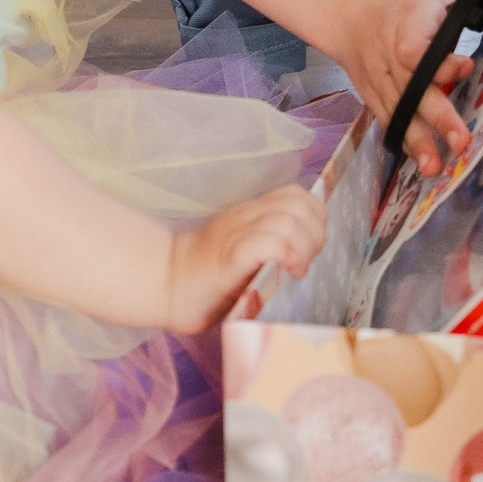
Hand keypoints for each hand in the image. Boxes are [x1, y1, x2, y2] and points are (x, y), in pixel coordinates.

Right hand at [166, 186, 325, 331]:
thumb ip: (271, 246)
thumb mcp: (245, 253)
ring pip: (288, 220)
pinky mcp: (230, 256)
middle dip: (315, 233)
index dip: (315, 218)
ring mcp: (237, 233)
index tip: (312, 248)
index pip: (297, 195)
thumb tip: (306, 259)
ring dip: (305, 246)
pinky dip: (287, 252)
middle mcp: (247, 216)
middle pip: (299, 204)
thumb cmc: (207, 277)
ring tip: (298, 270)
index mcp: (252, 213)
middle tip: (306, 261)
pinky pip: (267, 242)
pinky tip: (289, 270)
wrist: (166, 285)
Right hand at [334, 0, 482, 174]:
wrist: (353, 14)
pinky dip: (405, 144)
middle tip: (462, 140)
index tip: (465, 65)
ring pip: (400, 113)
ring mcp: (382, 81)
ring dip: (418, 140)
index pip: (417, 46)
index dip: (438, 60)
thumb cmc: (414, 0)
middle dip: (437, 115)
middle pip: (412, 89)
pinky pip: (390, 123)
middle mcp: (392, 56)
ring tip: (437, 167)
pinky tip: (423, 165)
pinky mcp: (376, 98)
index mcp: (410, 23)